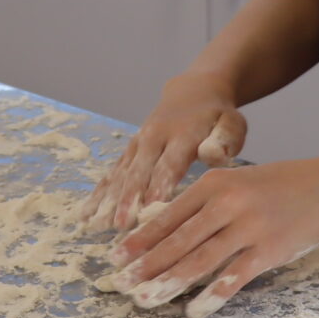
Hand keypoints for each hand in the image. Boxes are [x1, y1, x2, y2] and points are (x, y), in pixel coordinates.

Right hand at [81, 73, 246, 231]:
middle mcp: (155, 137)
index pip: (170, 163)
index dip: (159, 185)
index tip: (150, 208)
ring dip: (108, 199)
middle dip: (128, 199)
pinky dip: (100, 193)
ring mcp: (139, 143)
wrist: (194, 92)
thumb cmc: (217, 116)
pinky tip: (87, 214)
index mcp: (183, 133)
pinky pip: (112, 172)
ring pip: (121, 173)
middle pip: (139, 171)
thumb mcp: (231, 123)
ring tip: (96, 224)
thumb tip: (213, 155)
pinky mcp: (130, 149)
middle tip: (120, 225)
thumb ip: (225, 139)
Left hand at [98, 157, 318, 317]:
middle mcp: (228, 203)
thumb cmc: (279, 185)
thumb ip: (203, 202)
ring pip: (200, 261)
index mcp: (216, 183)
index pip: (168, 216)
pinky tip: (192, 311)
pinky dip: (211, 296)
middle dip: (145, 266)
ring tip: (145, 300)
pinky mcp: (270, 251)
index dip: (139, 239)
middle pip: (177, 241)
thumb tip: (159, 225)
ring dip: (168, 284)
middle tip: (119, 285)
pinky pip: (234, 278)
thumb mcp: (237, 181)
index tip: (115, 257)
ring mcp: (250, 227)